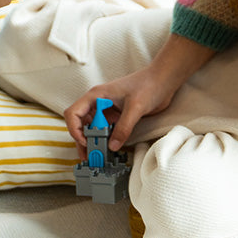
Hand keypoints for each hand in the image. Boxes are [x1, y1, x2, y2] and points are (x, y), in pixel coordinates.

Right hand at [64, 34, 214, 153]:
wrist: (163, 81)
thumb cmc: (148, 85)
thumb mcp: (136, 107)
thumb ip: (124, 127)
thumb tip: (113, 146)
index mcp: (96, 96)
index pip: (74, 113)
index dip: (75, 129)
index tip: (85, 142)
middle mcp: (98, 103)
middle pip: (81, 124)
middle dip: (82, 140)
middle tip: (89, 157)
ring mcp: (107, 110)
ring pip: (92, 129)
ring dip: (93, 142)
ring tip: (98, 156)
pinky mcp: (116, 117)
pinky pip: (105, 130)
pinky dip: (105, 140)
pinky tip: (109, 150)